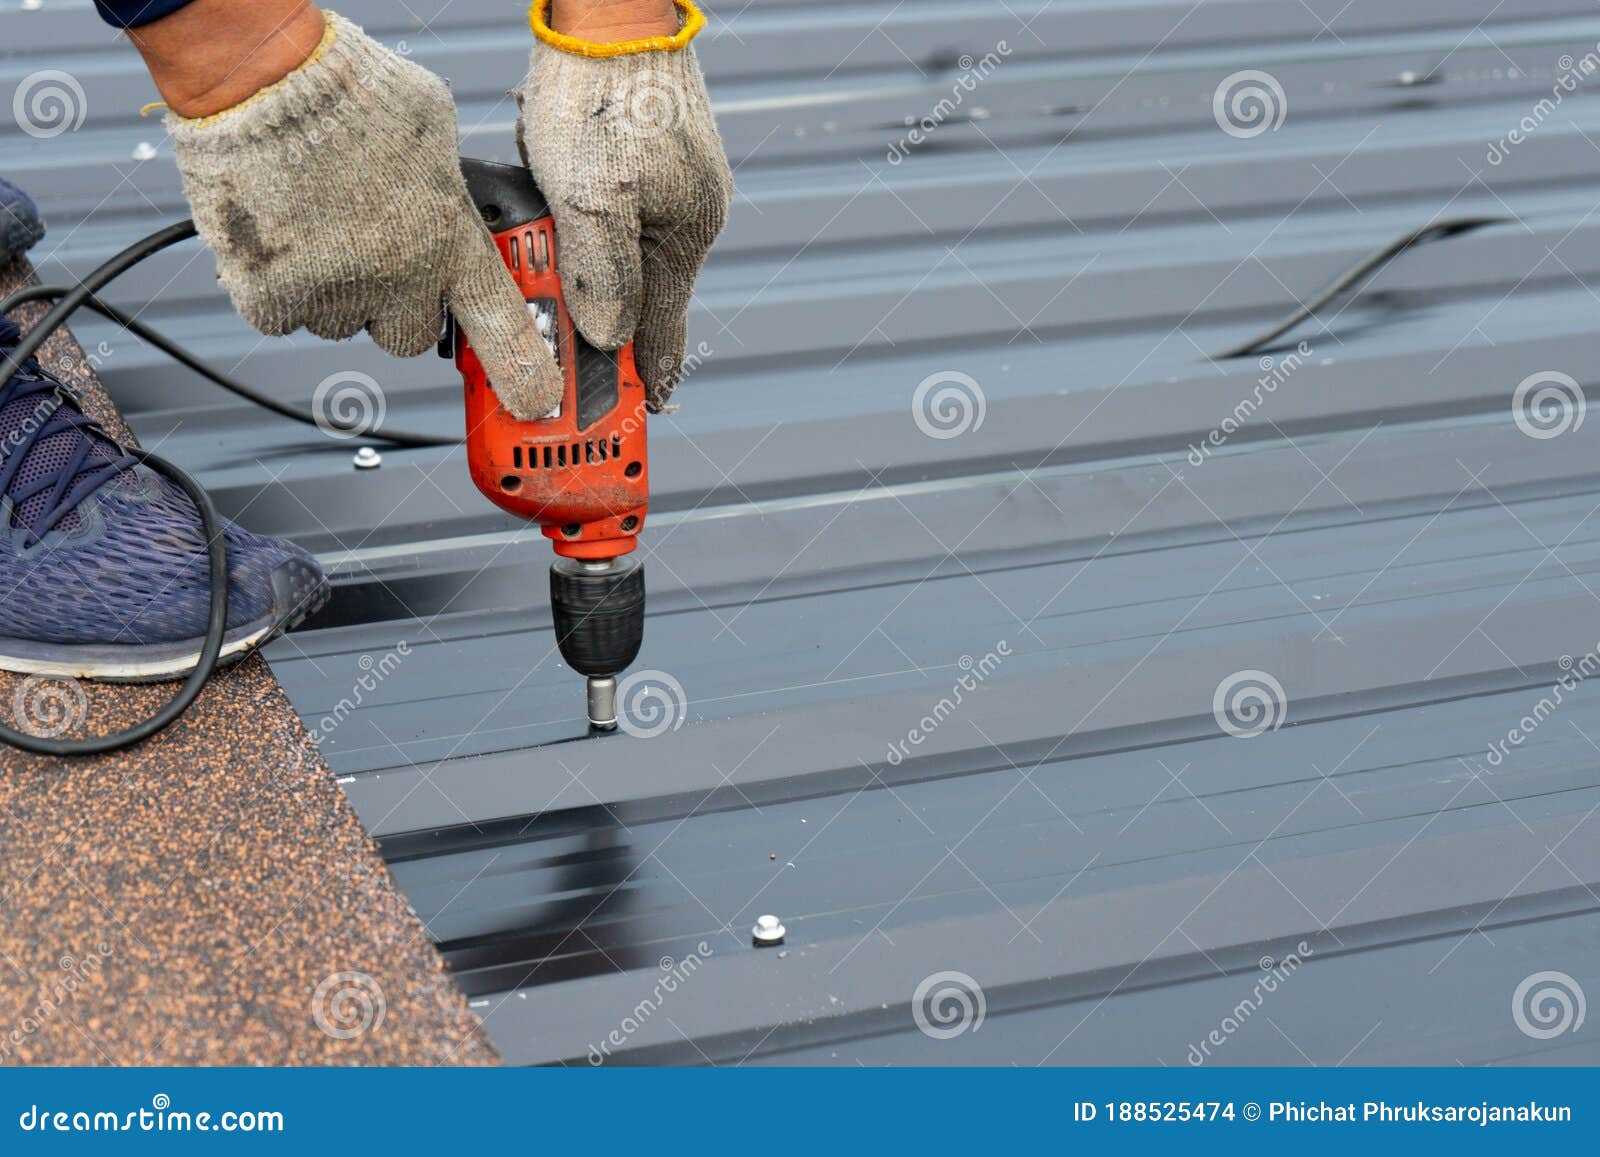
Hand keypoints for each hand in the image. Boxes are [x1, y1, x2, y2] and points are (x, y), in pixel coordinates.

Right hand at [161, 9, 561, 419]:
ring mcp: (334, 294)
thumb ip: (450, 187)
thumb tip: (454, 204)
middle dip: (397, 304)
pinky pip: (283, 315)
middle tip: (375, 251)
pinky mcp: (271, 298)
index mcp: (450, 240)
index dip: (522, 372)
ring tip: (320, 217)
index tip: (535, 402)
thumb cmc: (350, 88)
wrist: (262, 77)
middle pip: (409, 334)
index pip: (501, 326)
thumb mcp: (436, 129)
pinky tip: (282, 229)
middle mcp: (398, 278)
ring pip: (343, 321)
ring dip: (335, 287)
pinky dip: (278, 283)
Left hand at [517, 0, 731, 410]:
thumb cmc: (601, 92)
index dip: (648, 377)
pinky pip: (613, 220)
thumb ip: (602, 275)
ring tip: (547, 295)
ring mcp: (669, 188)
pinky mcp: (645, 163)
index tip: (640, 416)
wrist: (608, 11)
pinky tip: (556, 228)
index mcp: (686, 234)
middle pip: (641, 298)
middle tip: (570, 365)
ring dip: (586, 279)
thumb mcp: (591, 197)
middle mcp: (686, 216)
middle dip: (605, 331)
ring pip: (622, 259)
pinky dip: (585, 236)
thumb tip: (609, 337)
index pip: (666, 329)